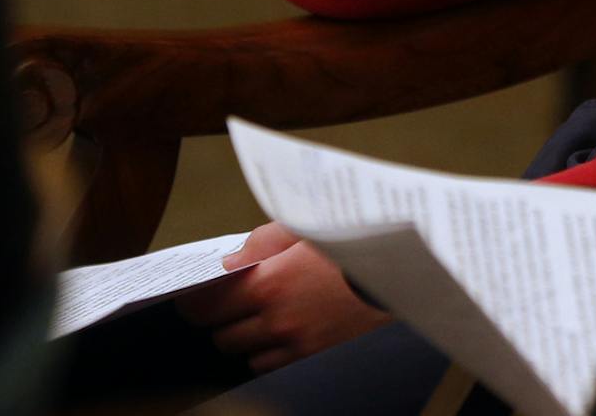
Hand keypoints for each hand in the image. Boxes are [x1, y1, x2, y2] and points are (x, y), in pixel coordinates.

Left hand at [175, 222, 389, 373]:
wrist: (404, 275)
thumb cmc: (356, 245)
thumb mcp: (306, 228)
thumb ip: (261, 243)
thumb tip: (231, 262)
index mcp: (270, 285)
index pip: (206, 307)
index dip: (193, 303)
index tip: (191, 298)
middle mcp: (278, 322)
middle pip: (223, 337)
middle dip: (224, 321)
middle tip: (234, 303)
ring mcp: (297, 346)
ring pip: (248, 356)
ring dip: (249, 339)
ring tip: (266, 316)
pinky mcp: (315, 360)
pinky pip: (275, 366)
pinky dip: (272, 353)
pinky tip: (286, 332)